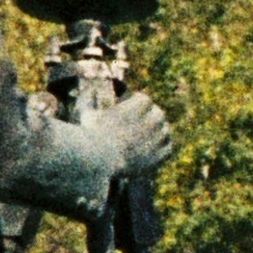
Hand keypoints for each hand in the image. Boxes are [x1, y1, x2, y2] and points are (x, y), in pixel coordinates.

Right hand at [29, 87, 173, 218]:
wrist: (96, 162)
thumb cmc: (88, 137)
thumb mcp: (85, 114)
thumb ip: (88, 98)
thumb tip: (91, 89)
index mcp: (136, 109)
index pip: (144, 100)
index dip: (136, 104)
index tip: (129, 110)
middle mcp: (149, 122)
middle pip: (158, 113)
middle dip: (149, 116)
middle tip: (140, 123)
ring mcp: (155, 140)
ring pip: (164, 130)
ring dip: (157, 131)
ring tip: (146, 135)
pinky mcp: (157, 157)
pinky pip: (167, 147)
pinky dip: (163, 146)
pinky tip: (152, 147)